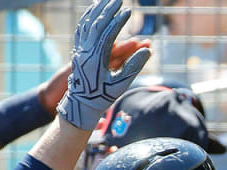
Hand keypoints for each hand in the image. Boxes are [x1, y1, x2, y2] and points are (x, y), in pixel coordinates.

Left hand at [57, 0, 150, 129]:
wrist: (82, 103)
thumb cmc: (104, 95)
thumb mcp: (122, 84)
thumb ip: (135, 66)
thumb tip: (147, 50)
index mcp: (96, 58)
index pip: (107, 33)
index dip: (118, 21)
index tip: (129, 11)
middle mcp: (86, 50)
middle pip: (96, 24)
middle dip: (108, 10)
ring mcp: (80, 49)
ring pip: (87, 24)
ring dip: (97, 10)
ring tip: (107, 0)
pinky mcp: (79, 49)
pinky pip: (82, 28)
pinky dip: (88, 17)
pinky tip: (94, 10)